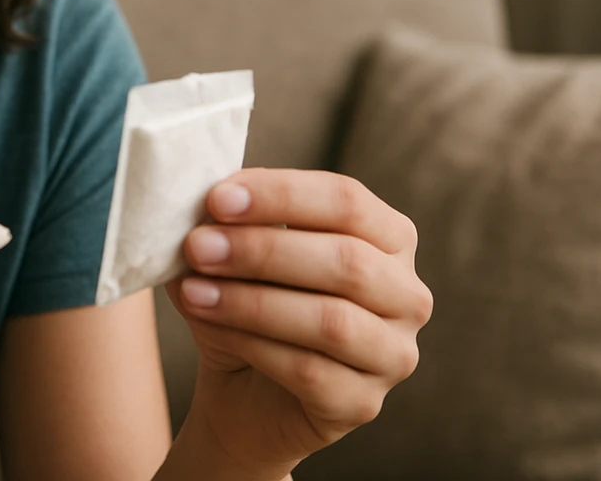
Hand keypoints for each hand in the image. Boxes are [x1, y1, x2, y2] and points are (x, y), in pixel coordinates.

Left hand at [167, 169, 431, 476]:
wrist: (241, 393)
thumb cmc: (249, 305)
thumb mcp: (237, 255)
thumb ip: (228, 226)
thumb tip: (200, 207)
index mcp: (389, 238)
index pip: (348, 201)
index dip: (283, 195)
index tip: (217, 199)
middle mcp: (406, 295)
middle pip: (347, 260)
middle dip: (263, 250)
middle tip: (197, 246)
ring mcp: (393, 354)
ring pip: (331, 321)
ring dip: (253, 301)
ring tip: (194, 290)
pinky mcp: (363, 404)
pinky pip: (310, 371)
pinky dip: (251, 343)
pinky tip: (210, 324)